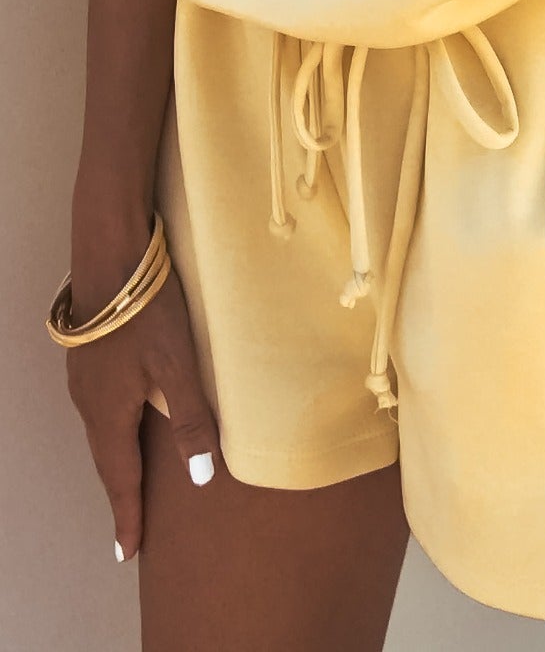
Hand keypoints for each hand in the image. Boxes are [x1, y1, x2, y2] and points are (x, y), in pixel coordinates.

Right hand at [64, 226, 220, 562]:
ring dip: (117, 459)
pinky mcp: (88, 354)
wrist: (109, 253)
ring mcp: (83, 377)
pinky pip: (101, 407)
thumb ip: (190, 418)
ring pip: (102, 431)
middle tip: (132, 526)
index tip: (128, 553)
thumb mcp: (177, 364)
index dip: (127, 517)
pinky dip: (114, 428)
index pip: (120, 479)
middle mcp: (89, 402)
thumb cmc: (147, 309)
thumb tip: (199, 477)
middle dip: (120, 493)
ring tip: (131, 481)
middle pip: (107, 458)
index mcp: (109, 413)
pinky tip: (127, 421)